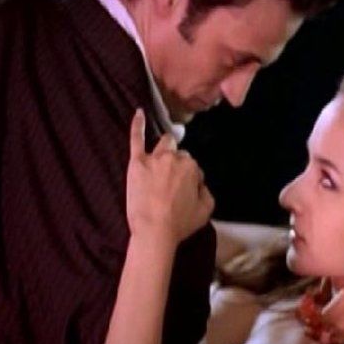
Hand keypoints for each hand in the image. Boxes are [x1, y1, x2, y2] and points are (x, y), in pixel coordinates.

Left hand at [126, 109, 213, 249]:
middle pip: (179, 154)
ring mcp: (154, 158)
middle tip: (171, 180)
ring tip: (163, 156)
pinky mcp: (137, 163)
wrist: (154, 231)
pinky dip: (138, 125)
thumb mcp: (206, 209)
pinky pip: (136, 138)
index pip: (192, 166)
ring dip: (166, 147)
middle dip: (178, 164)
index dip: (189, 178)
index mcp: (192, 167)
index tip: (184, 190)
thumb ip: (206, 191)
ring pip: (163, 144)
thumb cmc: (181, 223)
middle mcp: (174, 158)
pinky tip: (138, 112)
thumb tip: (200, 184)